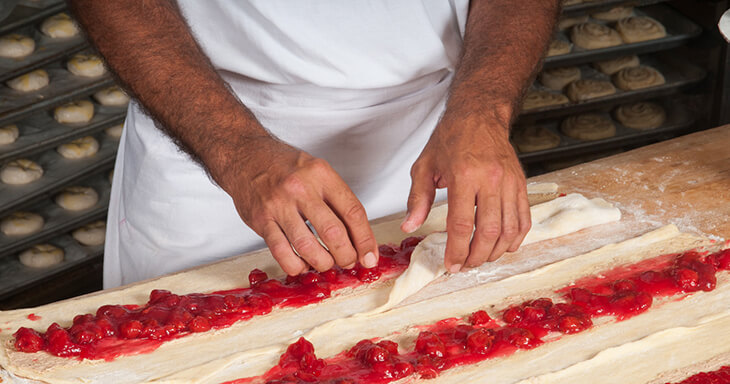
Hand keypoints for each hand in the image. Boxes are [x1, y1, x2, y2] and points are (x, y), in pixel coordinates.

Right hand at [216, 137, 378, 274]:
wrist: (246, 155)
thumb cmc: (286, 167)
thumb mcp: (317, 172)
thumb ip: (337, 200)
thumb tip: (359, 238)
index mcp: (322, 174)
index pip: (353, 211)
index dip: (365, 239)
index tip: (370, 256)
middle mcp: (301, 188)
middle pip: (333, 232)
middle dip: (346, 255)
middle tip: (348, 262)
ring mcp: (279, 204)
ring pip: (307, 246)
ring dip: (322, 263)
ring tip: (326, 264)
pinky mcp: (260, 219)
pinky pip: (281, 251)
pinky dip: (296, 265)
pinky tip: (302, 265)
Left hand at [401, 113, 530, 271]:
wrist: (479, 114)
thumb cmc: (450, 138)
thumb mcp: (424, 165)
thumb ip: (417, 199)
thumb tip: (409, 227)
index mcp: (464, 175)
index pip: (461, 224)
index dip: (457, 251)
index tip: (451, 265)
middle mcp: (490, 179)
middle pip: (488, 232)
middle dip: (476, 256)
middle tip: (465, 266)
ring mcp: (510, 182)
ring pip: (509, 229)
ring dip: (496, 251)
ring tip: (480, 259)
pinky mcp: (521, 183)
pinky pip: (524, 218)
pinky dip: (515, 238)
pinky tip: (503, 246)